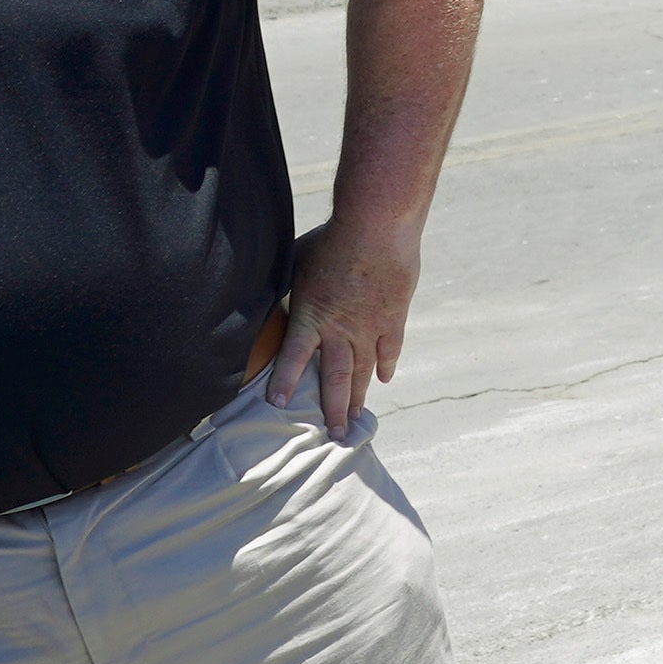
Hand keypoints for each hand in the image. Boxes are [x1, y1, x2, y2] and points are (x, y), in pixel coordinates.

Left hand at [274, 216, 424, 437]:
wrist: (377, 228)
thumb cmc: (332, 239)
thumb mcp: (297, 262)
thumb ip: (290, 284)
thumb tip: (270, 287)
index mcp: (311, 317)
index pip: (293, 358)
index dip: (284, 383)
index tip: (277, 406)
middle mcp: (340, 331)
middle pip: (336, 379)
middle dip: (333, 409)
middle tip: (334, 435)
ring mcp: (370, 327)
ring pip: (363, 372)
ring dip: (359, 398)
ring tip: (356, 420)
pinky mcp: (393, 318)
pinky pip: (390, 349)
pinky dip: (387, 365)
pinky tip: (385, 379)